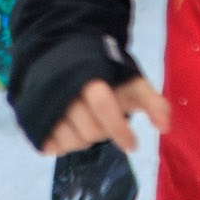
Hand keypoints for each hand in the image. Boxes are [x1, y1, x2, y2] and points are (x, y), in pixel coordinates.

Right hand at [41, 75, 171, 157]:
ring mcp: (46, 105)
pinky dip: (63, 145)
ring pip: (70, 141)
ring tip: (87, 127)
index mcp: (89, 76)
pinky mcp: (33, 118)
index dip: (120, 129)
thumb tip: (166, 127)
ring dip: (84, 142)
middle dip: (103, 134)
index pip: (104, 105)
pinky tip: (69, 131)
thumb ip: (150, 99)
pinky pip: (50, 146)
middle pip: (89, 130)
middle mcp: (64, 90)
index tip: (133, 145)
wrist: (58, 53)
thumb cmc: (101, 71)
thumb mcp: (128, 78)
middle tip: (106, 127)